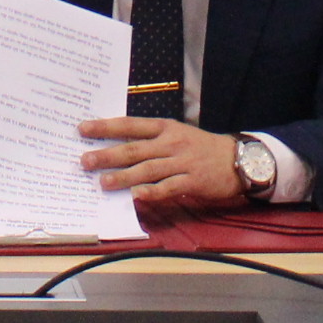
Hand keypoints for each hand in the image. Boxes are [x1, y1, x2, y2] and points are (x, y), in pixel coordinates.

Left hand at [79, 115, 242, 207]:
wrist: (238, 159)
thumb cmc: (202, 147)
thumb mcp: (178, 134)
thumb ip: (152, 140)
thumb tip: (119, 147)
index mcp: (165, 128)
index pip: (130, 125)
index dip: (106, 127)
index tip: (84, 129)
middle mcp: (171, 143)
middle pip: (134, 149)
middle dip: (107, 155)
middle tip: (85, 161)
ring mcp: (181, 162)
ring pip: (147, 169)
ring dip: (123, 176)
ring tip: (103, 182)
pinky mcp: (192, 181)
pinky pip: (168, 187)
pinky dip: (151, 192)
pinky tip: (136, 196)